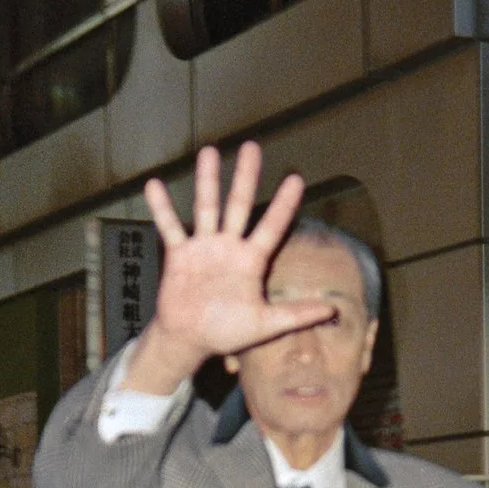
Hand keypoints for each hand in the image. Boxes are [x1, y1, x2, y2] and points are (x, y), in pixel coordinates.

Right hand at [124, 144, 329, 394]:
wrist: (190, 340)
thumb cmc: (227, 332)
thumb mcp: (267, 324)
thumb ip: (298, 314)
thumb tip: (334, 309)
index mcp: (251, 260)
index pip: (272, 226)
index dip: (284, 204)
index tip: (295, 179)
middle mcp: (229, 247)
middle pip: (239, 205)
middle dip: (246, 177)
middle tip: (252, 147)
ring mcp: (204, 247)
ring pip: (207, 207)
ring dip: (207, 180)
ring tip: (209, 151)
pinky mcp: (180, 254)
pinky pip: (171, 227)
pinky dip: (162, 208)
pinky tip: (154, 185)